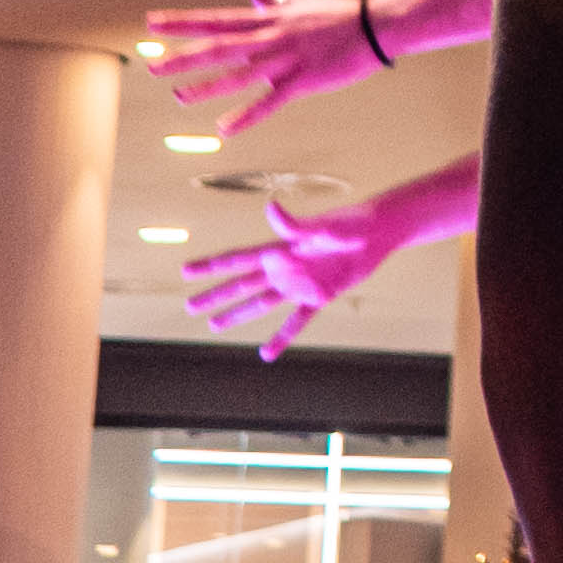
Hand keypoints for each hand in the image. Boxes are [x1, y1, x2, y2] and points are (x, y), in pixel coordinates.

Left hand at [147, 0, 379, 129]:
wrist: (376, 24)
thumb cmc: (336, 13)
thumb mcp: (298, 0)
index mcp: (267, 19)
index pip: (216, 19)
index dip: (182, 21)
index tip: (152, 22)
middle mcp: (270, 37)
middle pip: (219, 47)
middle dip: (184, 56)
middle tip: (152, 65)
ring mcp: (286, 59)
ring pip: (239, 74)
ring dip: (207, 86)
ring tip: (179, 96)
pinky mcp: (303, 80)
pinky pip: (270, 101)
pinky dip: (247, 116)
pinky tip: (224, 130)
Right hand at [185, 194, 386, 356]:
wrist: (377, 233)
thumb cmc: (351, 224)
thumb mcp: (322, 225)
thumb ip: (295, 224)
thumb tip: (270, 209)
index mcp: (281, 248)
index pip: (239, 258)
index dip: (212, 265)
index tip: (185, 270)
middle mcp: (284, 267)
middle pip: (242, 284)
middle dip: (215, 294)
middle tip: (189, 307)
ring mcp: (299, 283)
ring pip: (261, 302)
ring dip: (238, 314)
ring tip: (214, 325)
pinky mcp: (318, 296)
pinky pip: (296, 320)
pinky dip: (282, 337)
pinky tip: (267, 353)